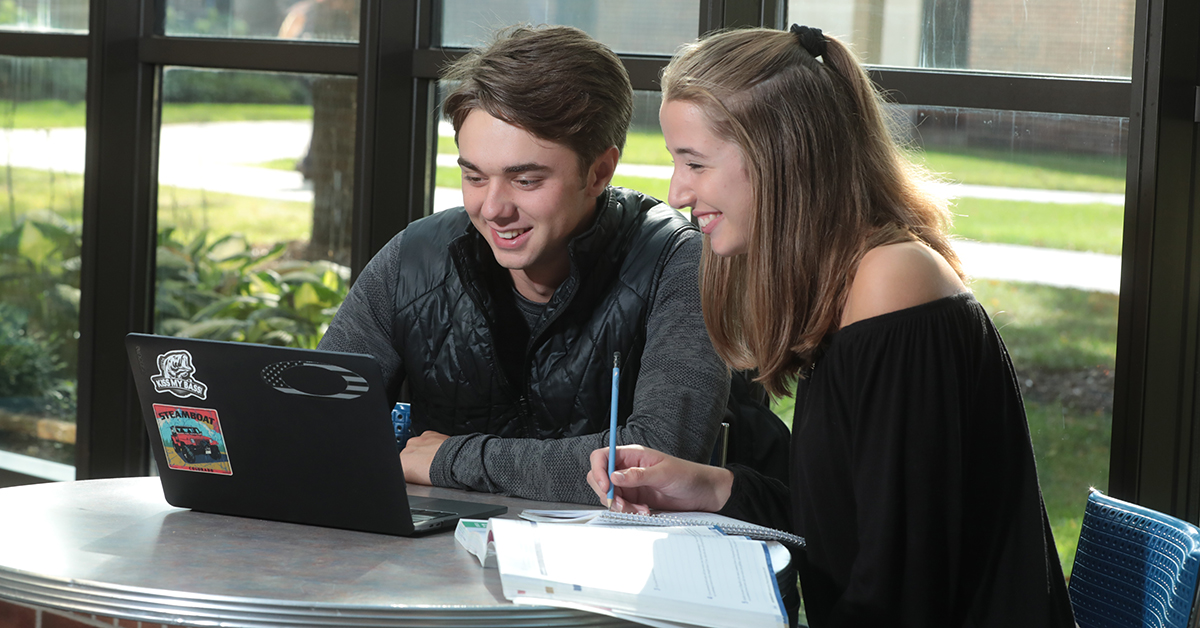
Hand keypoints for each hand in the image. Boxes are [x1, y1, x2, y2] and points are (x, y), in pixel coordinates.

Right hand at [400, 430, 448, 484]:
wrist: (454, 462)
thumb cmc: (440, 474)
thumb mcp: (420, 482)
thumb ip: (411, 476)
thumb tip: (411, 476)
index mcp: (402, 465)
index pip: (401, 468)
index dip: (410, 471)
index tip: (416, 473)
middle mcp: (406, 451)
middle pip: (408, 456)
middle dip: (416, 461)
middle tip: (427, 467)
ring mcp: (416, 441)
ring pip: (416, 447)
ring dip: (423, 451)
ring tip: (434, 460)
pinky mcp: (426, 434)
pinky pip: (426, 439)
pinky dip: (431, 444)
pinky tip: (438, 451)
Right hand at [586, 445, 733, 513]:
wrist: (703, 493)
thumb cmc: (688, 475)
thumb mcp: (663, 473)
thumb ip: (637, 475)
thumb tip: (614, 476)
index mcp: (632, 455)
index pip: (602, 457)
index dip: (598, 470)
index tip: (605, 486)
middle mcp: (628, 468)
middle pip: (600, 478)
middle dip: (607, 493)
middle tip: (621, 503)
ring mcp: (630, 485)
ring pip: (609, 495)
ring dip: (620, 506)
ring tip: (640, 509)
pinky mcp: (635, 499)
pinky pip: (621, 506)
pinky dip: (628, 512)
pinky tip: (643, 511)